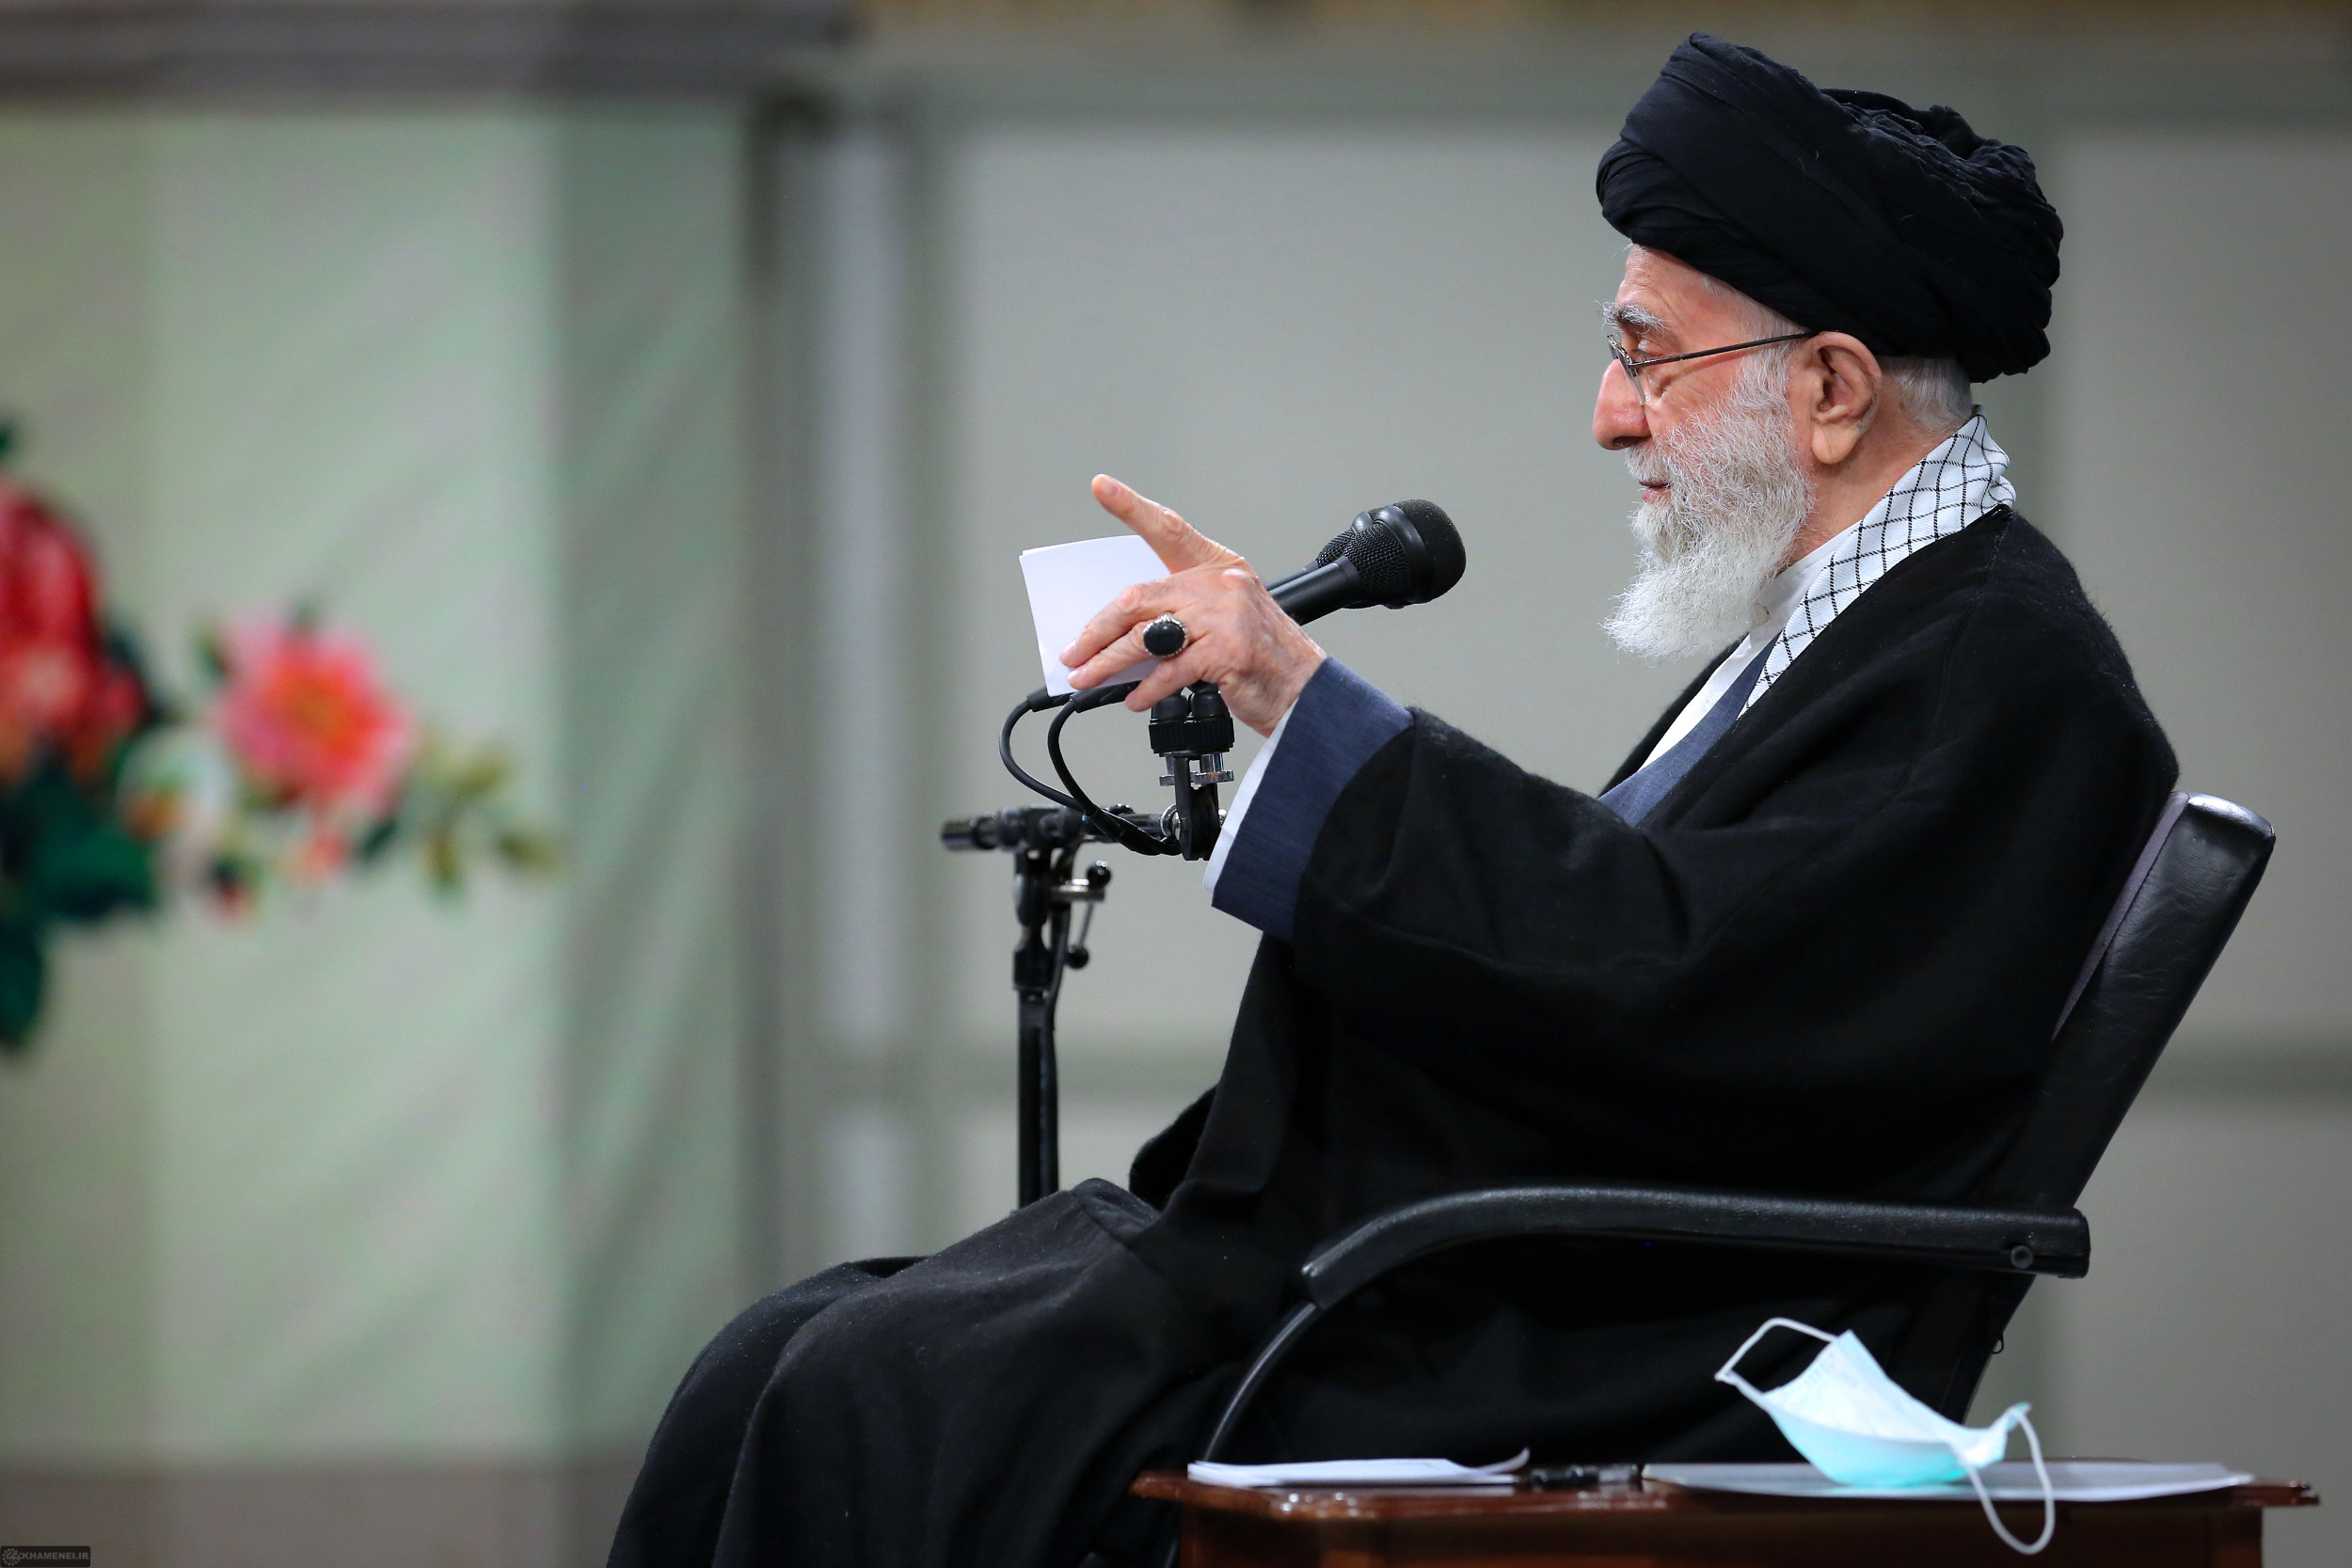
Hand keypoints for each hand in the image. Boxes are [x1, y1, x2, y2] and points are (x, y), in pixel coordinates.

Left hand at [1060, 475, 1324, 736]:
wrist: (1305, 689)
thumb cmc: (1263, 656)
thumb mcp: (1224, 620)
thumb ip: (1179, 616)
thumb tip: (1125, 636)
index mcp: (1217, 568)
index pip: (1169, 530)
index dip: (1132, 506)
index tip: (1101, 486)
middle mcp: (1220, 585)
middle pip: (1138, 598)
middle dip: (1098, 630)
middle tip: (1075, 651)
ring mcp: (1225, 616)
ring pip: (1145, 636)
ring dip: (1109, 662)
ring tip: (1088, 677)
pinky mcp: (1226, 651)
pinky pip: (1170, 669)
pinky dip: (1147, 688)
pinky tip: (1135, 698)